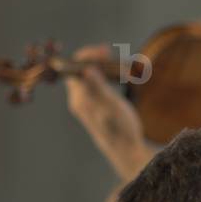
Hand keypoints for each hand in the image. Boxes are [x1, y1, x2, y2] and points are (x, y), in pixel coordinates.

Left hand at [65, 43, 151, 178]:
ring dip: (101, 67)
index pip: (75, 68)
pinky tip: (116, 76)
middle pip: (79, 70)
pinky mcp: (94, 106)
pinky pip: (94, 84)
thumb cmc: (121, 129)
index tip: (105, 51)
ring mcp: (85, 103)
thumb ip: (98, 87)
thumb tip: (86, 69)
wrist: (126, 150)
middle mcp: (78, 100)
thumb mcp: (111, 106)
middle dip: (95, 59)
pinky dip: (104, 76)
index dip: (88, 55)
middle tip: (110, 54)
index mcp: (79, 99)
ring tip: (116, 65)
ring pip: (88, 76)